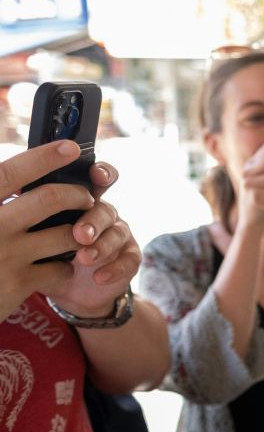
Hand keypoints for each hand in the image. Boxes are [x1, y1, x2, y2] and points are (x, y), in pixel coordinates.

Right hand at [0, 141, 94, 318]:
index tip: (71, 148)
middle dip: (78, 195)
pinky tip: (58, 266)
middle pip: (50, 198)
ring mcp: (6, 255)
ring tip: (77, 233)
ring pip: (65, 234)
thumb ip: (1, 196)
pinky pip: (60, 268)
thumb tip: (23, 175)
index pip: (11, 172)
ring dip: (79, 232)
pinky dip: (66, 266)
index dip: (44, 157)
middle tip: (87, 198)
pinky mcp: (17, 284)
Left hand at [41, 161, 142, 317]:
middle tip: (79, 235)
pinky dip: (115, 268)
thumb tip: (13, 200)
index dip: (102, 173)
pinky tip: (99, 276)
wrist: (69, 289)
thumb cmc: (47, 254)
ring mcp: (118, 235)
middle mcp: (103, 214)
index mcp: (82, 202)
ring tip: (84, 258)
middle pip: (105, 208)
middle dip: (93, 221)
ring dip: (102, 245)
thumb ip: (31, 216)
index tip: (95, 174)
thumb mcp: (35, 235)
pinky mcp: (128, 258)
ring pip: (118, 233)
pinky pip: (129, 260)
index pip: (99, 179)